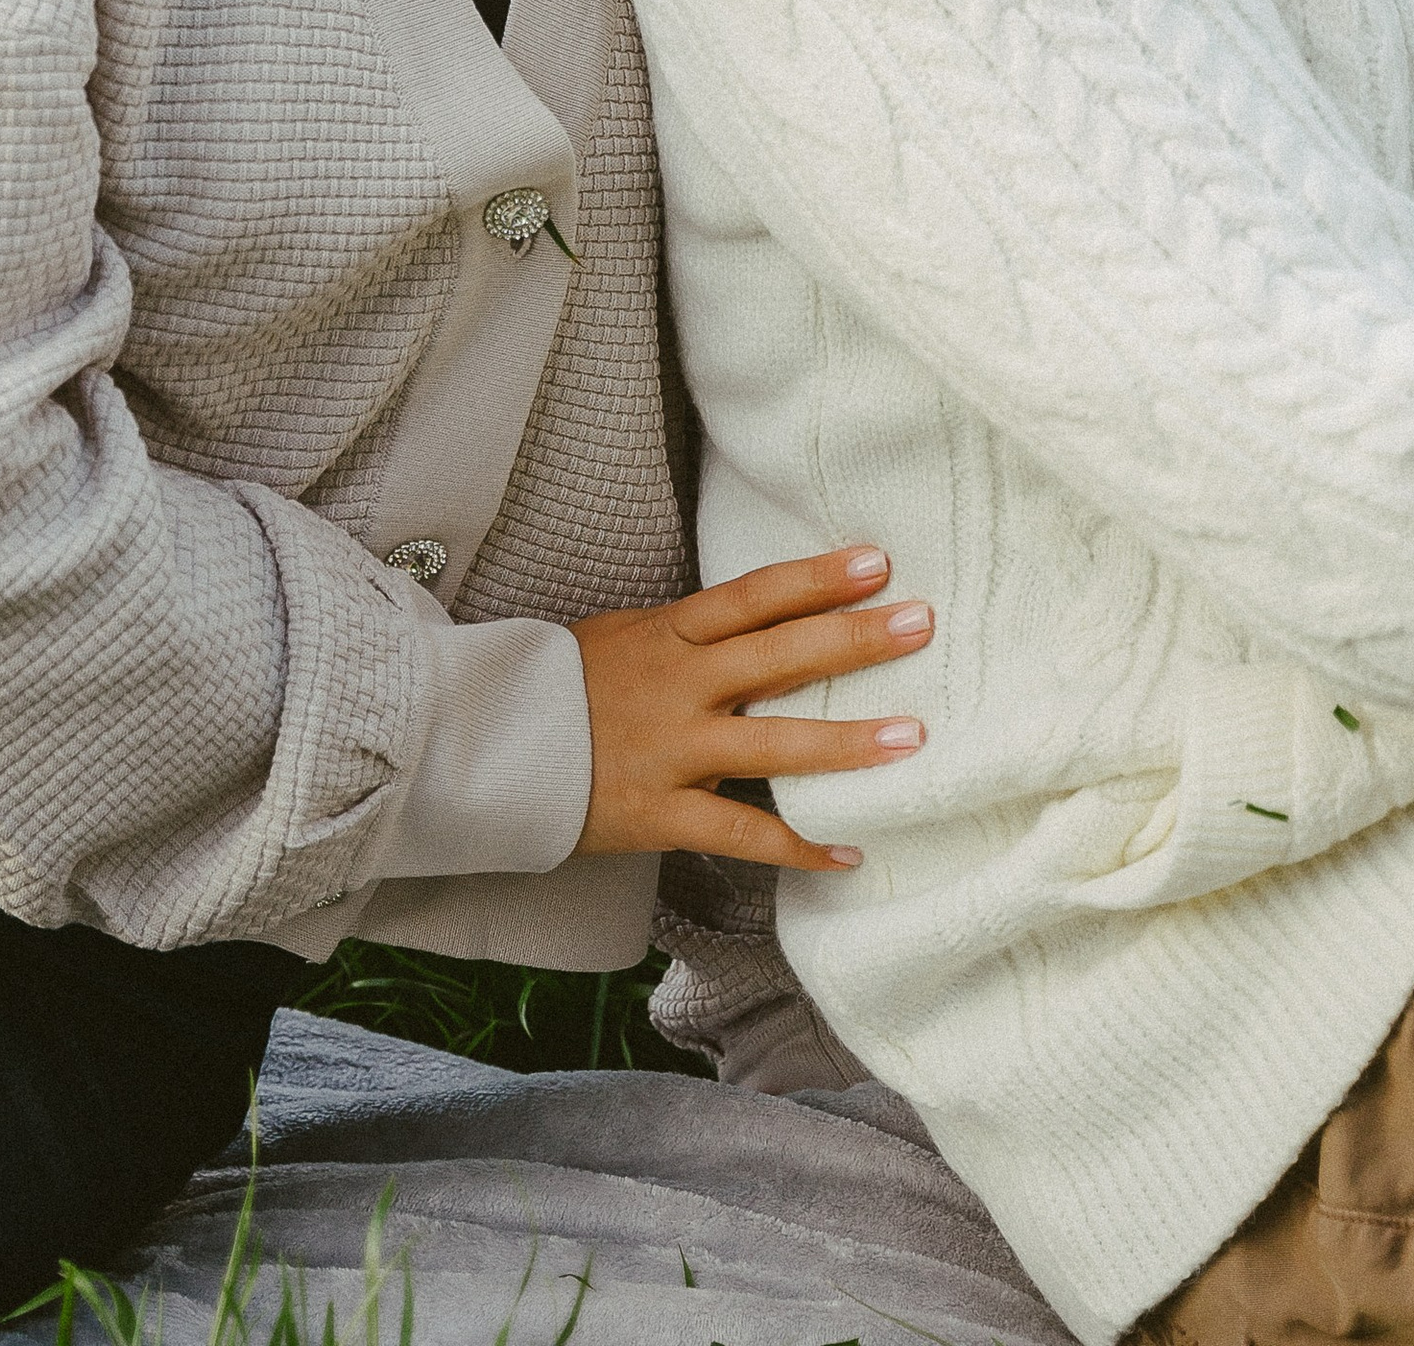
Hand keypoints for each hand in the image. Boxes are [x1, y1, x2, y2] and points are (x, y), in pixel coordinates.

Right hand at [572, 545, 932, 873]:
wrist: (490, 748)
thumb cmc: (566, 685)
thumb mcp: (627, 635)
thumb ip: (694, 634)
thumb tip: (767, 618)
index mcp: (670, 636)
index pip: (754, 597)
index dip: (815, 577)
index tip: (877, 561)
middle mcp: (678, 688)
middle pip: (779, 657)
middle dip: (855, 640)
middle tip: (923, 624)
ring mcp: (672, 752)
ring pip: (773, 746)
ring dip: (848, 743)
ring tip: (914, 738)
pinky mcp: (661, 814)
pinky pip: (741, 835)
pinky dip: (798, 847)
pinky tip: (850, 853)